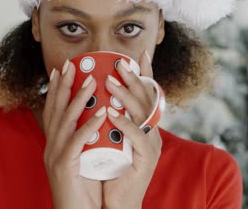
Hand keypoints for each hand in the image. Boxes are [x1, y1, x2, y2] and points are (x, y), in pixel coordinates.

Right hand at [42, 61, 105, 208]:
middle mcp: (51, 146)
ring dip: (77, 99)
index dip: (57, 88)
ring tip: (91, 81)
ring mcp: (54, 156)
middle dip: (63, 85)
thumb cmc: (83, 188)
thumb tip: (98, 117)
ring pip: (65, 121)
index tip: (63, 69)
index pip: (54, 110)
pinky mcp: (63, 167)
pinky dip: (89, 125)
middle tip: (72, 65)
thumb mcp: (81, 158)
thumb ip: (84, 139)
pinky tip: (101, 112)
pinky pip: (76, 142)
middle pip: (54, 109)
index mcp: (54, 143)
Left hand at [103, 51, 162, 208]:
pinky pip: (137, 138)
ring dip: (127, 97)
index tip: (139, 54)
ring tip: (111, 83)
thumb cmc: (109, 169)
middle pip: (148, 99)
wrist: (114, 202)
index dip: (145, 74)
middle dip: (135, 78)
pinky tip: (112, 115)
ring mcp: (151, 145)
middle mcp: (152, 132)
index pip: (146, 95)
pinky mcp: (146, 160)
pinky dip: (125, 125)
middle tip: (120, 63)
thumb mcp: (108, 138)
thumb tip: (95, 97)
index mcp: (144, 125)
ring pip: (143, 115)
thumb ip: (108, 119)